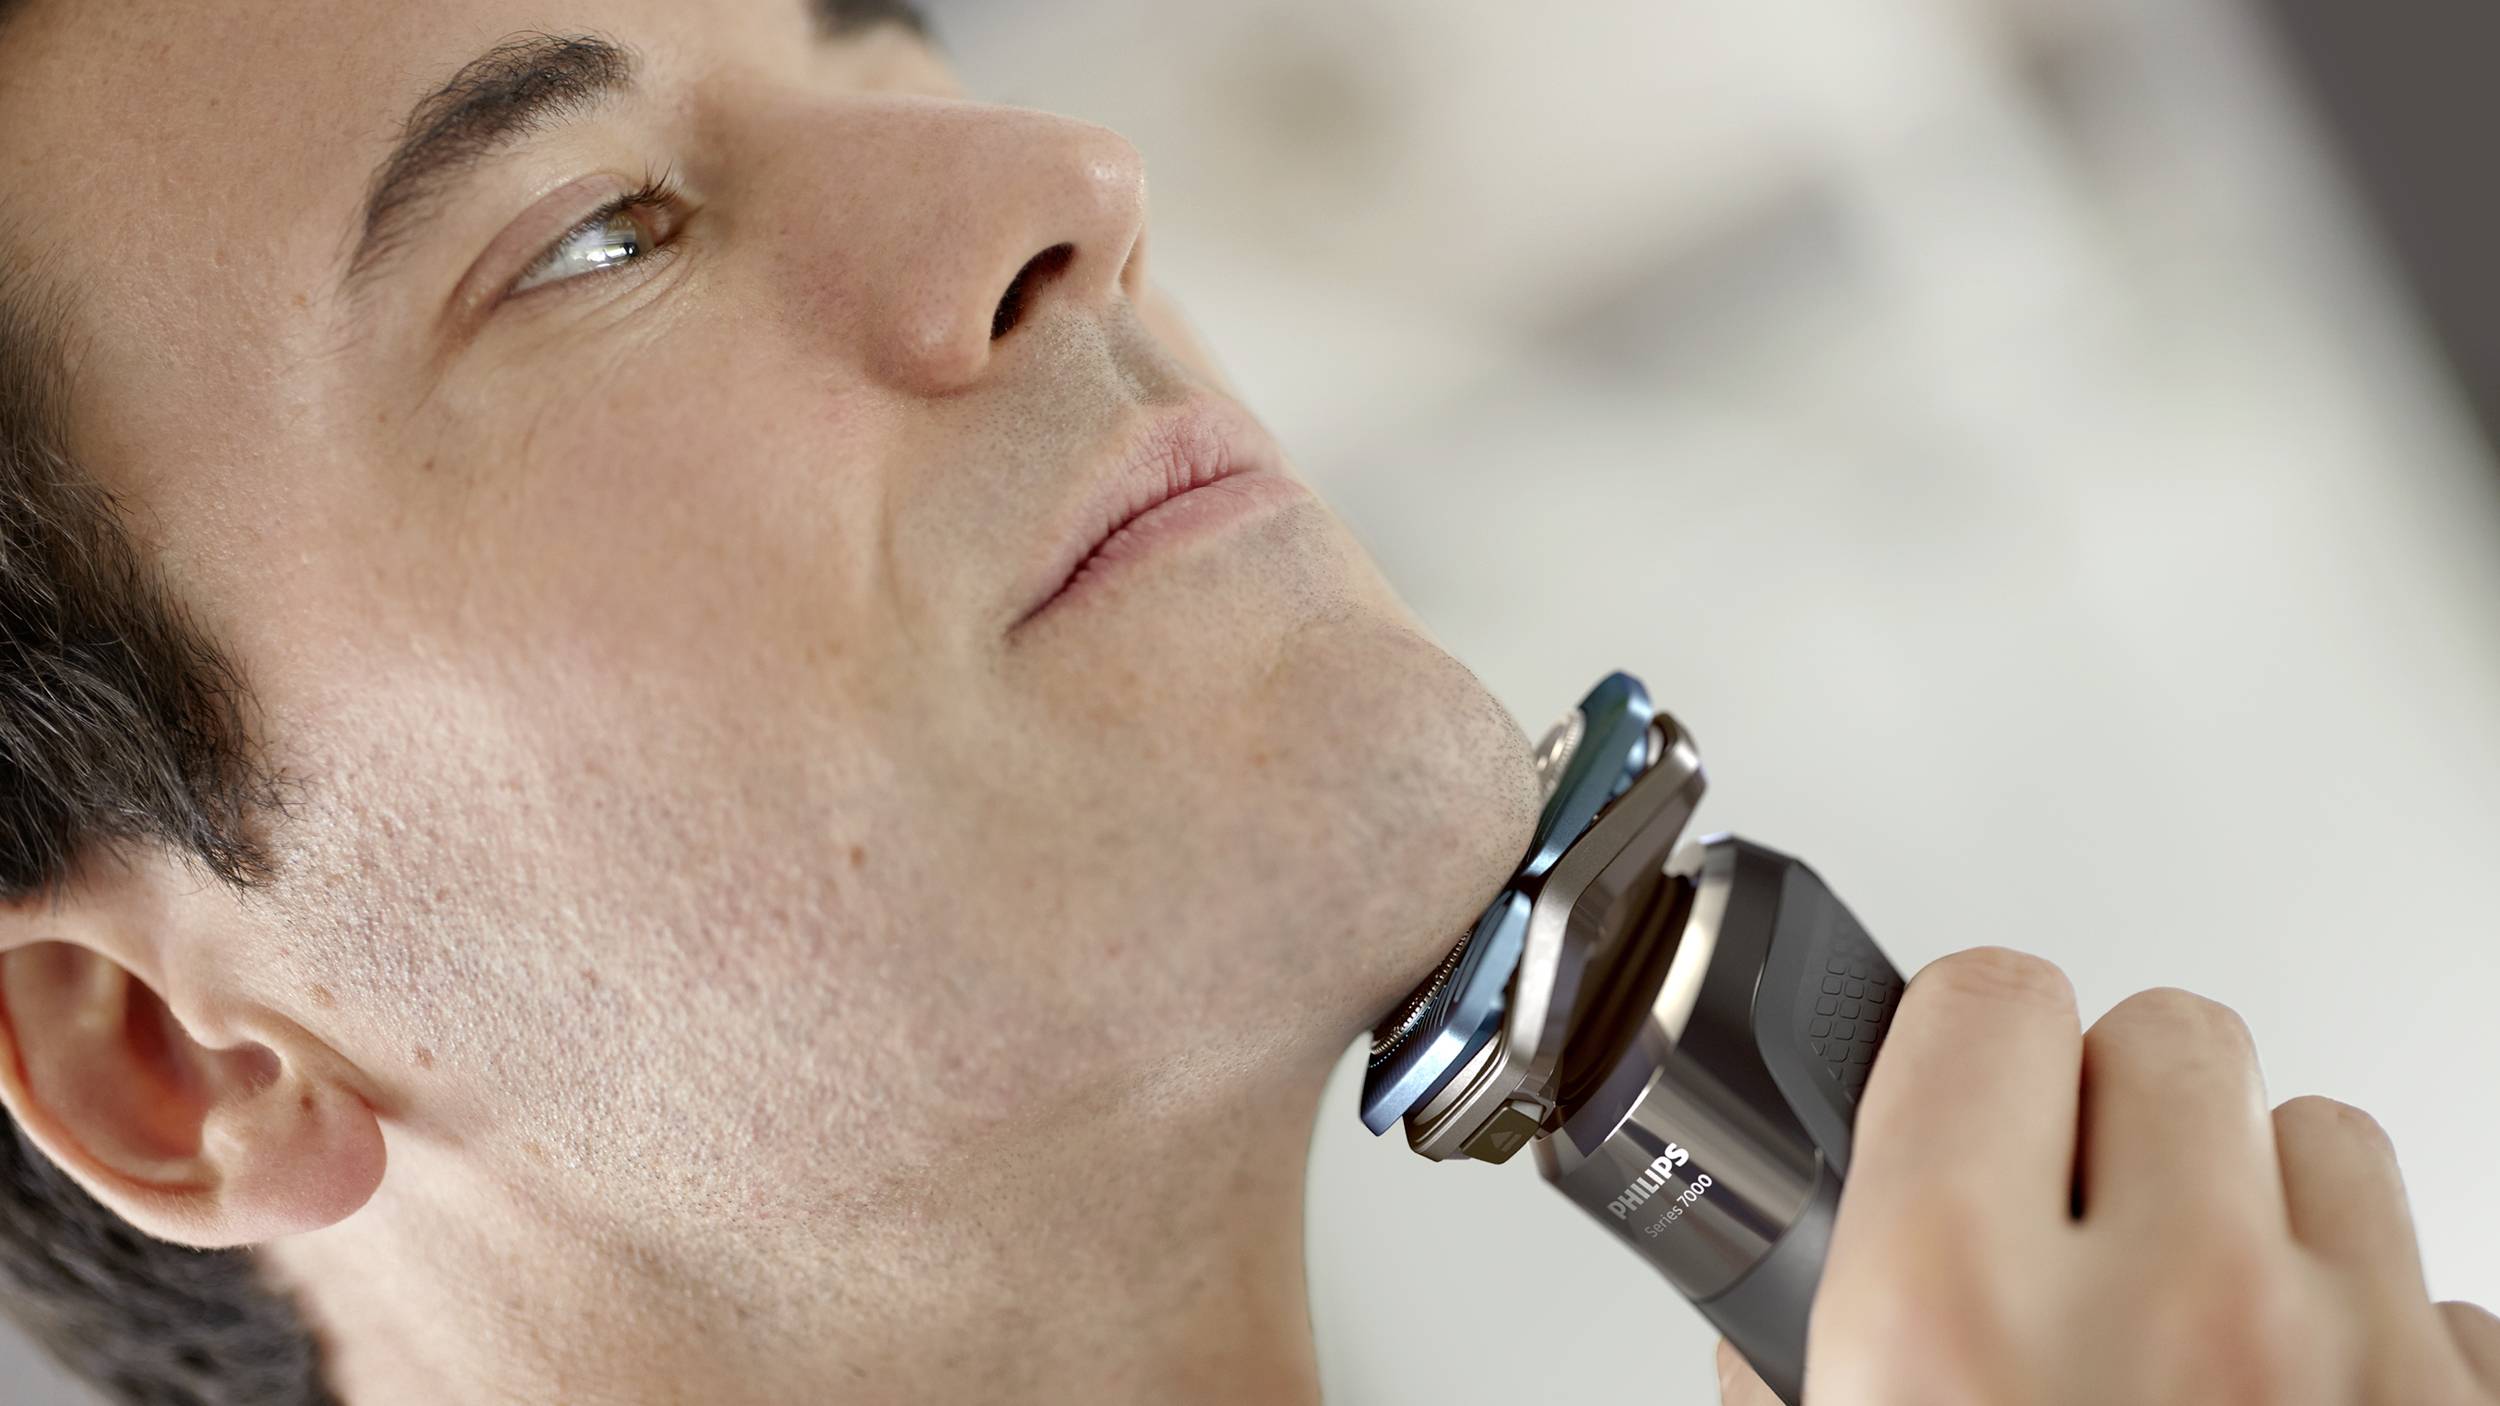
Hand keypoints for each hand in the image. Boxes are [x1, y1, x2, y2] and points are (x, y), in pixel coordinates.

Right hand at [1712, 946, 2499, 1405]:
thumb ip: (1802, 1370)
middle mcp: (2172, 1312)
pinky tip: (2302, 1405)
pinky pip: (2437, 1284)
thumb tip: (1767, 1322)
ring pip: (2320, 1132)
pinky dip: (2372, 1328)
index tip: (1968, 1082)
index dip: (1968, 1041)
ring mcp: (2354, 1363)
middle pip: (2164, 1032)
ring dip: (2258, 1200)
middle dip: (2117, 1112)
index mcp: (1957, 1316)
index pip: (1983, 1001)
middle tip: (2080, 1228)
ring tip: (2198, 1321)